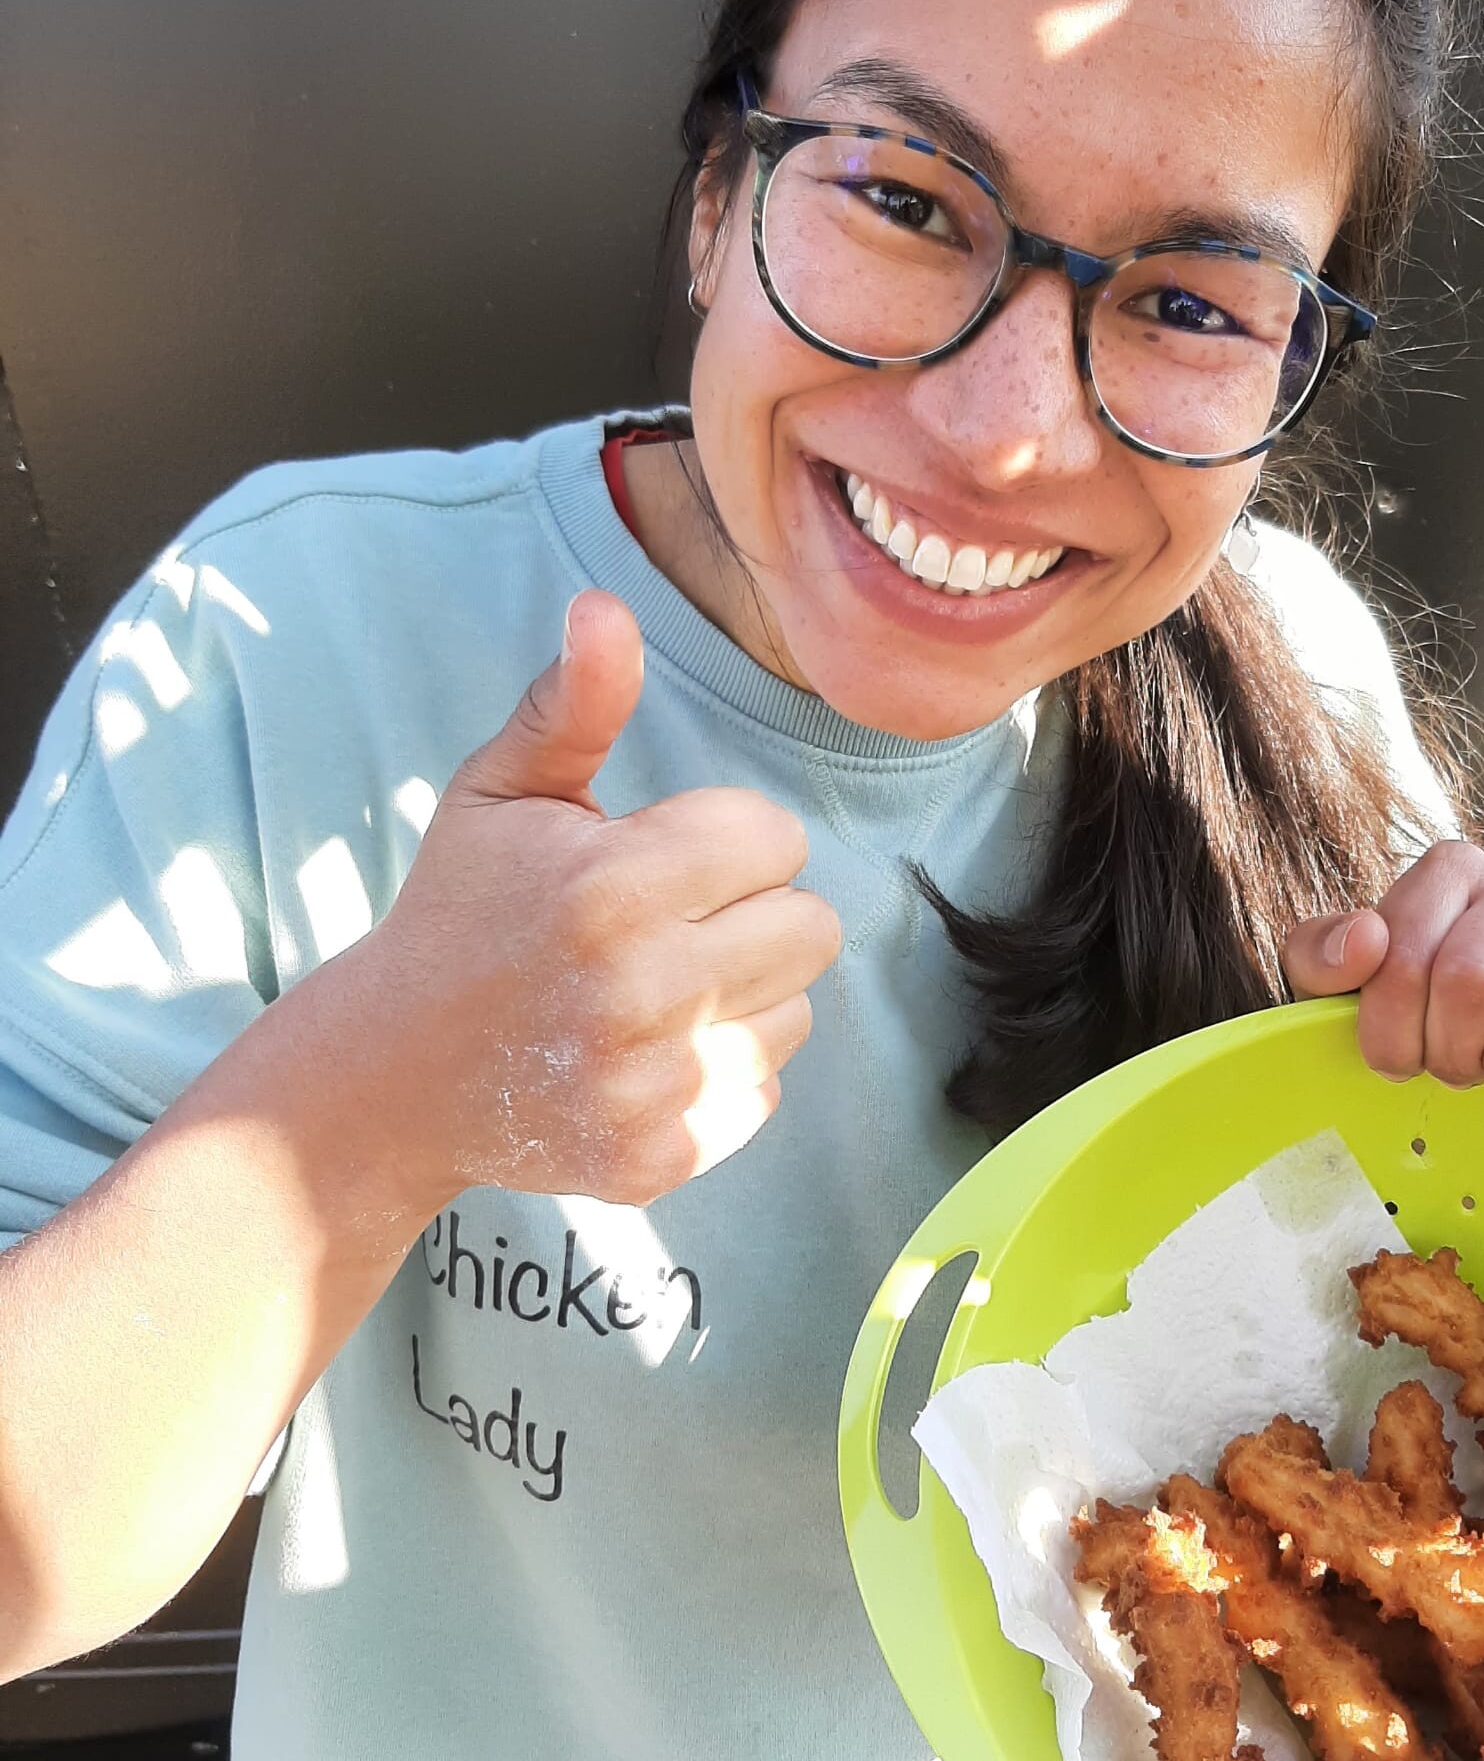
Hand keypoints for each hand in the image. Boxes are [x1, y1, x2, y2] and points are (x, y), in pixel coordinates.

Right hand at [349, 589, 841, 1206]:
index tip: (664, 860)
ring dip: (744, 995)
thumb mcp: (501, 795)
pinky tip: (648, 1057)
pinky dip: (722, 1072)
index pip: (775, 838)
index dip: (728, 841)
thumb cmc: (462, 912)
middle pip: (813, 927)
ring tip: (656, 992)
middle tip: (671, 926)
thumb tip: (607, 606)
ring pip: (798, 1009)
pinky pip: (765, 1088)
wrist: (393, 1074)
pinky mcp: (661, 1155)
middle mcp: (644, 988)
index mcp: (614, 884)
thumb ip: (572, 705)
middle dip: (752, 914)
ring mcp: (654, 1083)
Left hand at [1281, 842, 1483, 1087]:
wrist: (1476, 1022)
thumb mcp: (1339, 977)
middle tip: (1452, 1063)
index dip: (1391, 1032)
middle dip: (1449, 1050)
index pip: (1403, 960)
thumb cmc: (1408, 998)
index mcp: (1448, 871)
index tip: (1396, 1055)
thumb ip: (1320, 953)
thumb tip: (1364, 943)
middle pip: (1472, 979)